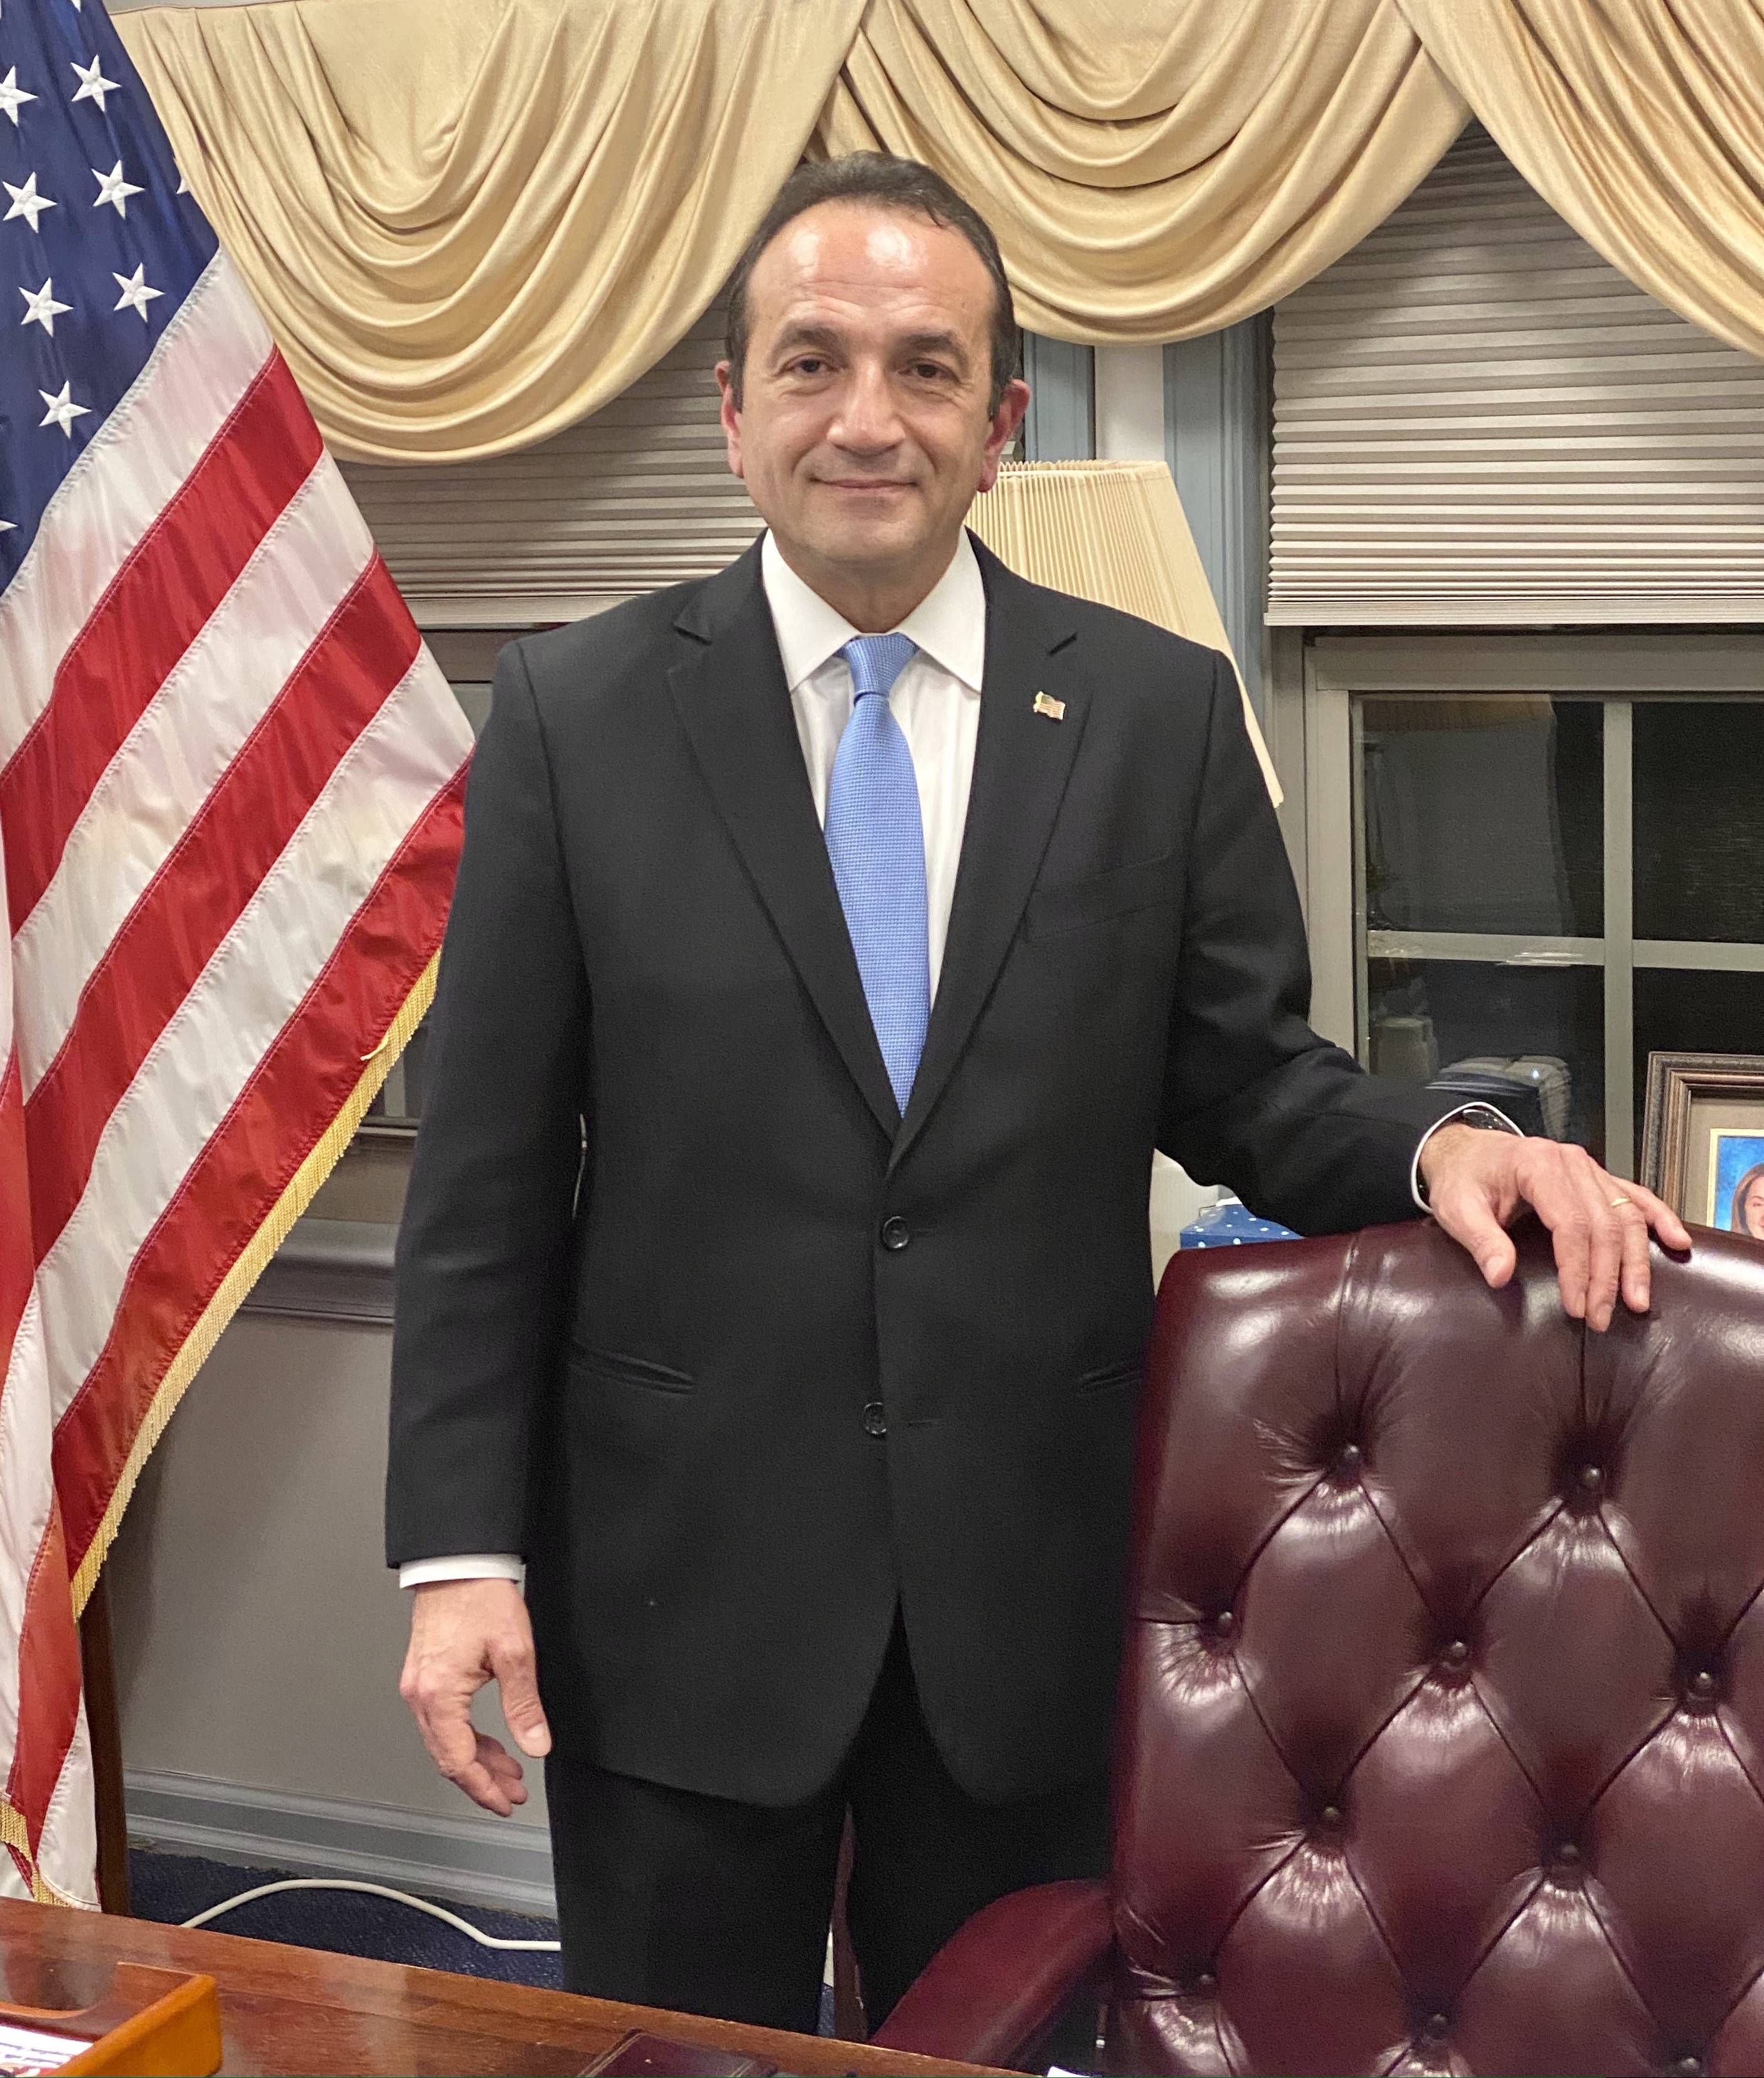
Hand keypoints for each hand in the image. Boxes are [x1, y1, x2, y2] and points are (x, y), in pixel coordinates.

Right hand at [399, 1578, 551, 1815]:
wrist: (459, 1562)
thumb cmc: (481, 1597)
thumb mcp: (514, 1653)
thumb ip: (524, 1706)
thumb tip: (536, 1745)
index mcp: (438, 1695)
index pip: (458, 1761)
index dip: (483, 1788)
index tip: (505, 1802)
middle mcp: (420, 1695)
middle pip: (448, 1757)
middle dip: (483, 1780)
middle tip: (513, 1793)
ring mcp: (418, 1685)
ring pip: (445, 1741)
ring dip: (476, 1760)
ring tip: (509, 1772)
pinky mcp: (424, 1675)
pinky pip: (442, 1721)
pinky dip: (466, 1737)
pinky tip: (490, 1742)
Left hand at [1419, 1124, 1691, 1331]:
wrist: (1465, 1151)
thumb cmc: (1462, 1179)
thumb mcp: (1457, 1208)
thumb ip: (1480, 1241)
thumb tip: (1500, 1276)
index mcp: (1538, 1165)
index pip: (1571, 1224)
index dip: (1577, 1269)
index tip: (1577, 1306)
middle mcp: (1571, 1163)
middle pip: (1604, 1225)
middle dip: (1606, 1277)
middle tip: (1601, 1318)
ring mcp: (1588, 1169)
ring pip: (1626, 1216)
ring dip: (1636, 1261)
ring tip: (1638, 1300)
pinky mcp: (1596, 1178)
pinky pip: (1636, 1197)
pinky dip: (1659, 1219)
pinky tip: (1677, 1242)